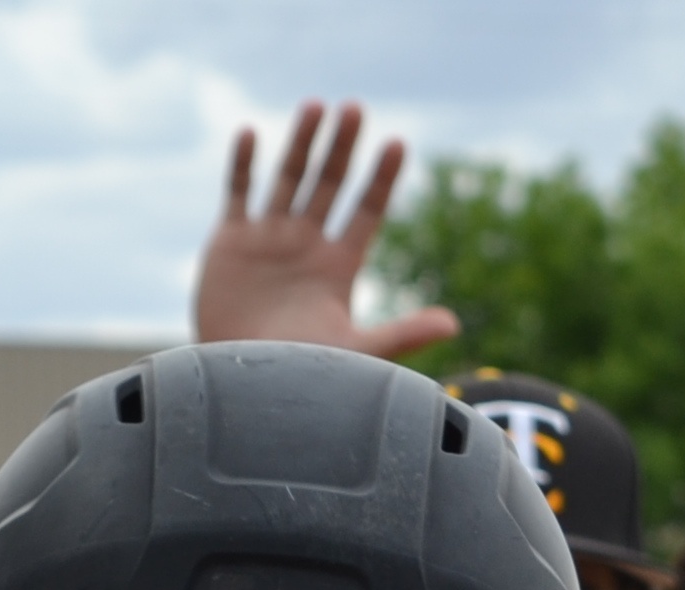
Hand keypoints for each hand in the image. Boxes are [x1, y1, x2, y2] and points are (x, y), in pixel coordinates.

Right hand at [196, 103, 462, 359]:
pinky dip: (243, 164)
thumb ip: (403, 333)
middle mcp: (306, 244)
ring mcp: (268, 240)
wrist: (238, 387)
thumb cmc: (299, 375)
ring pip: (288, 178)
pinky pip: (238, 194)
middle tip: (356, 109)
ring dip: (301, 142)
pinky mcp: (229, 243)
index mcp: (339, 265)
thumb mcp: (355, 351)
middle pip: (329, 184)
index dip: (382, 178)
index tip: (397, 144)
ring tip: (316, 106)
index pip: (368, 210)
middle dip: (343, 148)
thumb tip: (455, 324)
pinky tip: (252, 133)